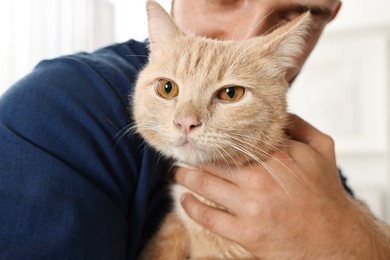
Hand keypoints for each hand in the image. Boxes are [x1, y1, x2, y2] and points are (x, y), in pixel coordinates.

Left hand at [174, 114, 389, 258]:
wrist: (335, 239)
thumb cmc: (326, 193)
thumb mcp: (322, 149)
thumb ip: (299, 125)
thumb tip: (277, 111)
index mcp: (276, 156)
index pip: (234, 139)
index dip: (215, 135)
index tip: (203, 132)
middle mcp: (259, 179)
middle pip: (213, 161)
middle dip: (193, 155)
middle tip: (182, 151)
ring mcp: (251, 207)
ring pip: (204, 185)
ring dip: (184, 176)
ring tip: (177, 171)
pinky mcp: (246, 233)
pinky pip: (208, 217)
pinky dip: (191, 206)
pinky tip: (184, 199)